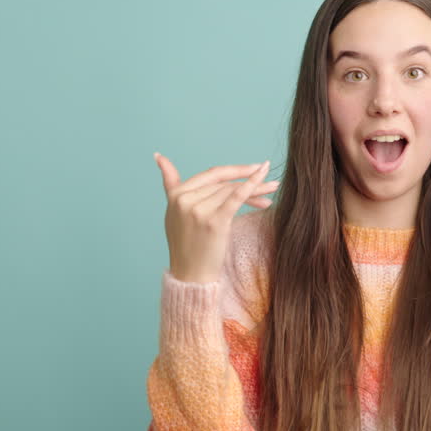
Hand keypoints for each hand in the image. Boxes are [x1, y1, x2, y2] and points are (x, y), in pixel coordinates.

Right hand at [154, 152, 277, 284]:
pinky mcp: (213, 221)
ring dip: (255, 190)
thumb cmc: (186, 245)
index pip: (211, 175)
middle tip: (270, 180)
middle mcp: (185, 199)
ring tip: (272, 191)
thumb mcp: (173, 212)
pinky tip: (264, 179)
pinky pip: (235, 198)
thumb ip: (170, 183)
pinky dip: (251, 186)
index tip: (254, 167)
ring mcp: (198, 210)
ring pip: (231, 191)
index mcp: (176, 195)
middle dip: (248, 181)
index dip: (234, 171)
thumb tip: (158, 155)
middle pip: (224, 183)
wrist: (191, 275)